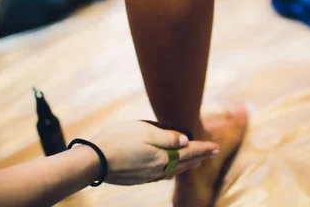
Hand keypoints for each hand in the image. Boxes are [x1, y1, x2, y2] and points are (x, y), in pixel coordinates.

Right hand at [92, 121, 219, 185]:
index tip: (215, 147)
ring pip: (174, 170)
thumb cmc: (117, 140)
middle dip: (199, 157)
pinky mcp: (138, 178)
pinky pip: (162, 175)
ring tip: (196, 161)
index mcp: (162, 156)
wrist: (94, 161)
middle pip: (183, 162)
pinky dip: (172, 171)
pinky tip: (171, 170)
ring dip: (187, 165)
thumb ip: (166, 137)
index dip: (203, 148)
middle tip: (212, 153)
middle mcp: (158, 169)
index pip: (188, 151)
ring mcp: (148, 176)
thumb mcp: (144, 131)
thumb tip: (185, 140)